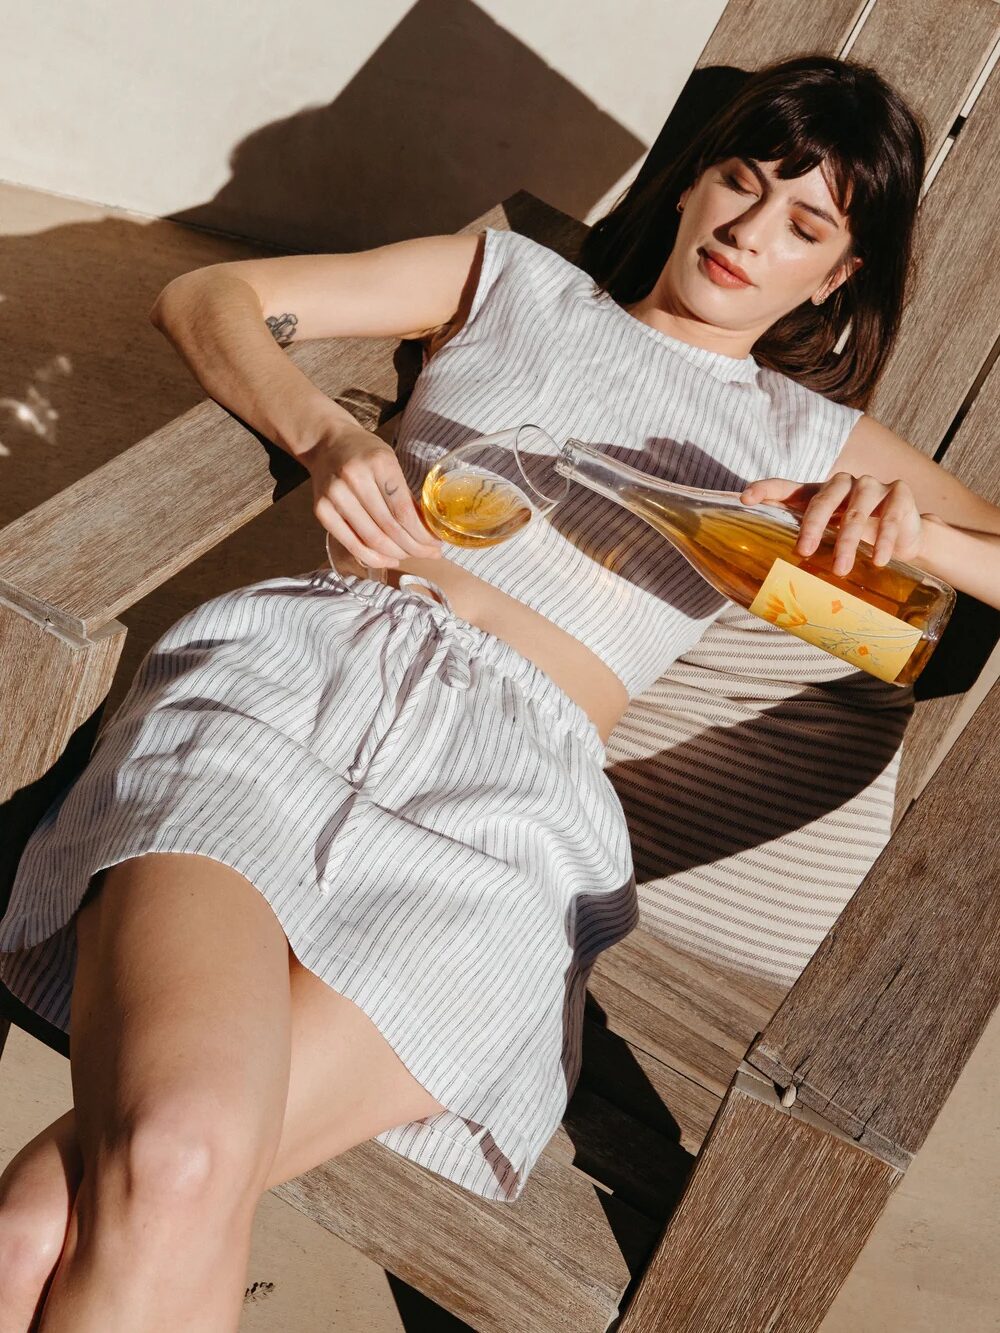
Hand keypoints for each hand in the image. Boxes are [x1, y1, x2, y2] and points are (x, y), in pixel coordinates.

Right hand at [302, 429, 442, 567]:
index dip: (422, 534)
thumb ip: (405, 494)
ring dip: (396, 554)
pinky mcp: (321, 510)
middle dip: (414, 547)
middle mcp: (354, 478)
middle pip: (389, 527)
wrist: (327, 443)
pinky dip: (373, 558)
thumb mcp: (390, 462)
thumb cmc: (365, 453)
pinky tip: (388, 559)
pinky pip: (351, 543)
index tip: (436, 544)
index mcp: (379, 463)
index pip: (404, 511)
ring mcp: (335, 495)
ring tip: (410, 556)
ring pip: (372, 539)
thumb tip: (427, 531)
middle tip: (430, 554)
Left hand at [740, 472, 925, 574]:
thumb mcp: (830, 541)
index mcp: (819, 493)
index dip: (766, 489)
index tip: (745, 499)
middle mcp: (843, 484)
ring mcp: (872, 486)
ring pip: (857, 511)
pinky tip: (878, 561)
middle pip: (823, 498)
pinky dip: (883, 541)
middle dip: (812, 525)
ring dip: (848, 542)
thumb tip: (771, 584)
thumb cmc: (858, 539)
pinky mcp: (899, 494)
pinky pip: (889, 517)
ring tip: (841, 570)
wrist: (905, 537)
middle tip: (803, 551)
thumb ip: (807, 548)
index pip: (787, 487)